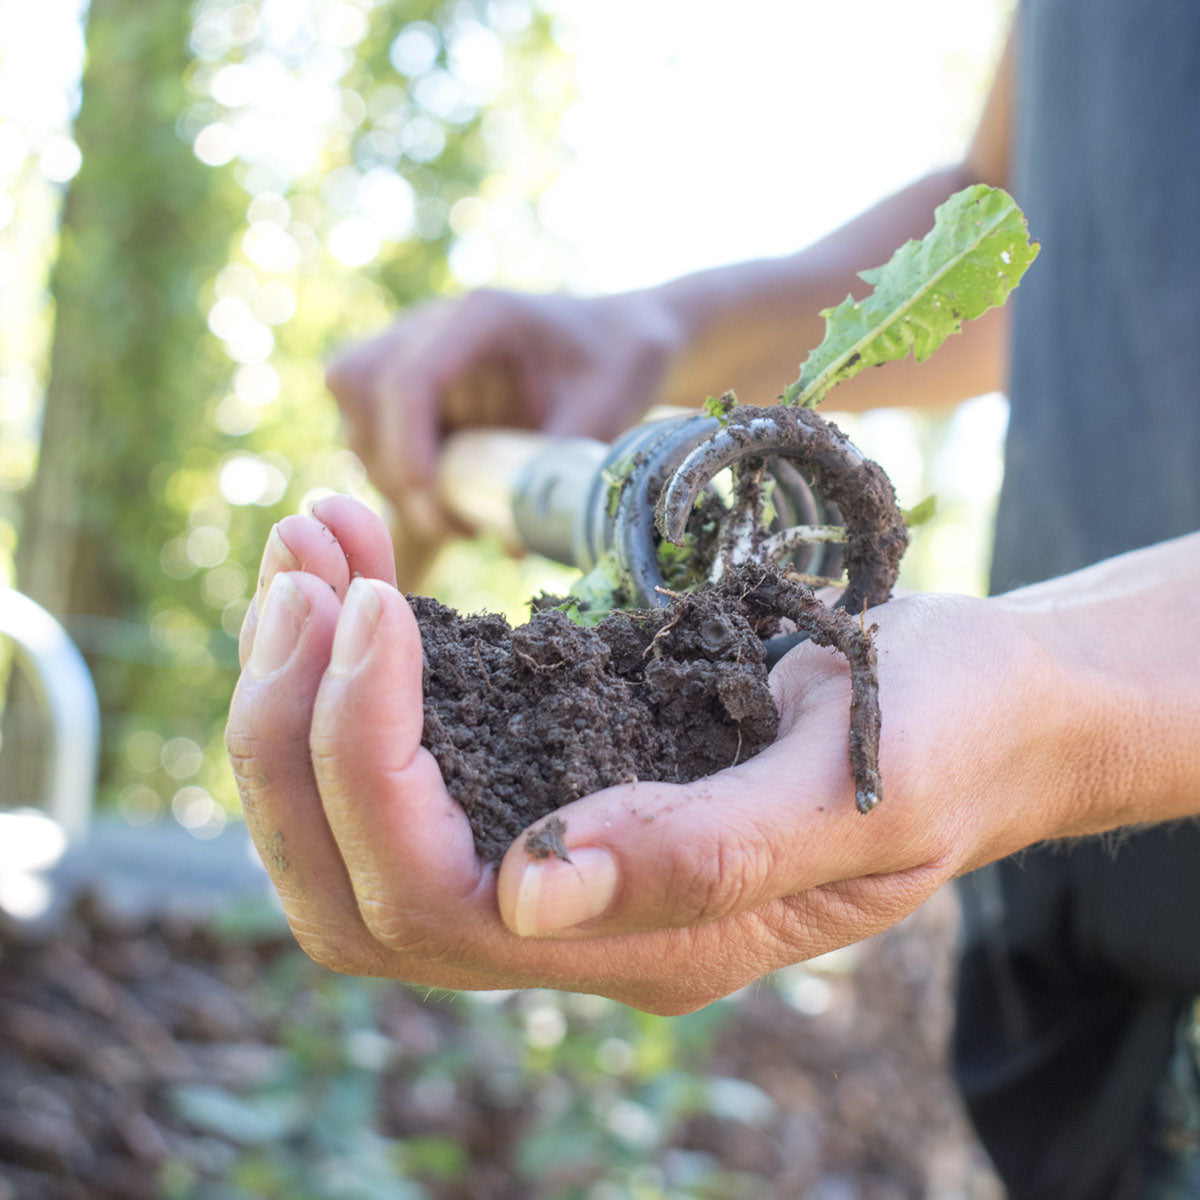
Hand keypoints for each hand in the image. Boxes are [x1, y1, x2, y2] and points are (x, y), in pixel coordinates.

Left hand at [227, 497, 1091, 1013]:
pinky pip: (411, 750)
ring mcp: (555, 849)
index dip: (366, 757)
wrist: (989, 704)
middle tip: (298, 564)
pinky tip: (356, 565)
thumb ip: (710, 848)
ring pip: (357, 818)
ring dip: (297, 683)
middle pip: (354, 878)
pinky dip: (354, 659)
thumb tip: (530, 890)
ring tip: (307, 537)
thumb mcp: (860, 784)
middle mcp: (576, 920)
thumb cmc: (950, 734)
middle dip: (289, 724)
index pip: (434, 896)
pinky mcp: (554, 775)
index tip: (371, 607)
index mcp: (649, 944)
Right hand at [324, 288, 682, 515]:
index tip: (433, 508)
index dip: (407, 448)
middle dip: (392, 467)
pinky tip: (442, 497)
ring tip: (451, 517)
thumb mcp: (606, 412)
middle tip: (449, 524)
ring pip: (354, 401)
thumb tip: (512, 545)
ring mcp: (414, 343)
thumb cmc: (617, 364)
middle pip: (362, 386)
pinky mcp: (409, 375)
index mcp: (482, 317)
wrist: (617, 338)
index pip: (410, 377)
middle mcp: (434, 322)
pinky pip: (368, 417)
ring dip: (387, 468)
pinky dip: (391, 464)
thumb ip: (558, 473)